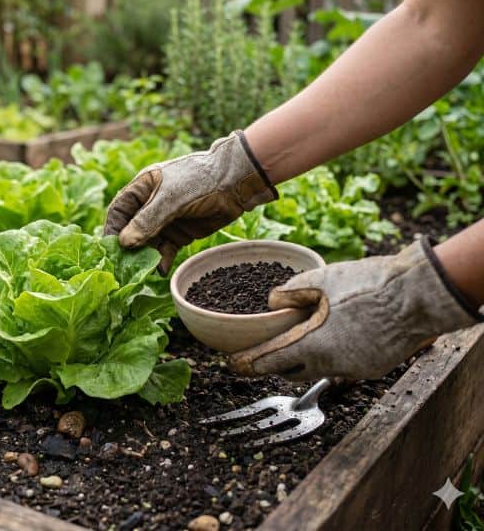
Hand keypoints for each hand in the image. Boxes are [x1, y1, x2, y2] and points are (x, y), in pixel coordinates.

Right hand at [103, 130, 276, 272]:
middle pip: (131, 231)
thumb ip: (148, 220)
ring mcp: (165, 220)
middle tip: (123, 267)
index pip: (119, 211)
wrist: (236, 182)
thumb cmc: (200, 180)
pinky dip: (162, 260)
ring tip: (144, 272)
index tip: (109, 250)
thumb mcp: (171, 199)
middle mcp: (150, 205)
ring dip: (145, 257)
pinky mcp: (180, 233)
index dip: (113, 230)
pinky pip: (165, 250)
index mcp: (142, 188)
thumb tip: (124, 242)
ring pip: (148, 243)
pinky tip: (161, 270)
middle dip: (128, 249)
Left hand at [231, 238, 482, 380]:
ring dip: (307, 359)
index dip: (249, 364)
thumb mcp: (318, 279)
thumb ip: (288, 293)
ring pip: (320, 370)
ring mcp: (354, 370)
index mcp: (312, 346)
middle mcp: (331, 365)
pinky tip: (336, 337)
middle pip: (292, 372)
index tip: (234, 365)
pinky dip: (334, 355)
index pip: (270, 363)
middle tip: (266, 352)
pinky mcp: (373, 369)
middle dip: (276, 364)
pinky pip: (344, 366)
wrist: (416, 295)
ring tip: (301, 340)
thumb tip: (271, 302)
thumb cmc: (366, 285)